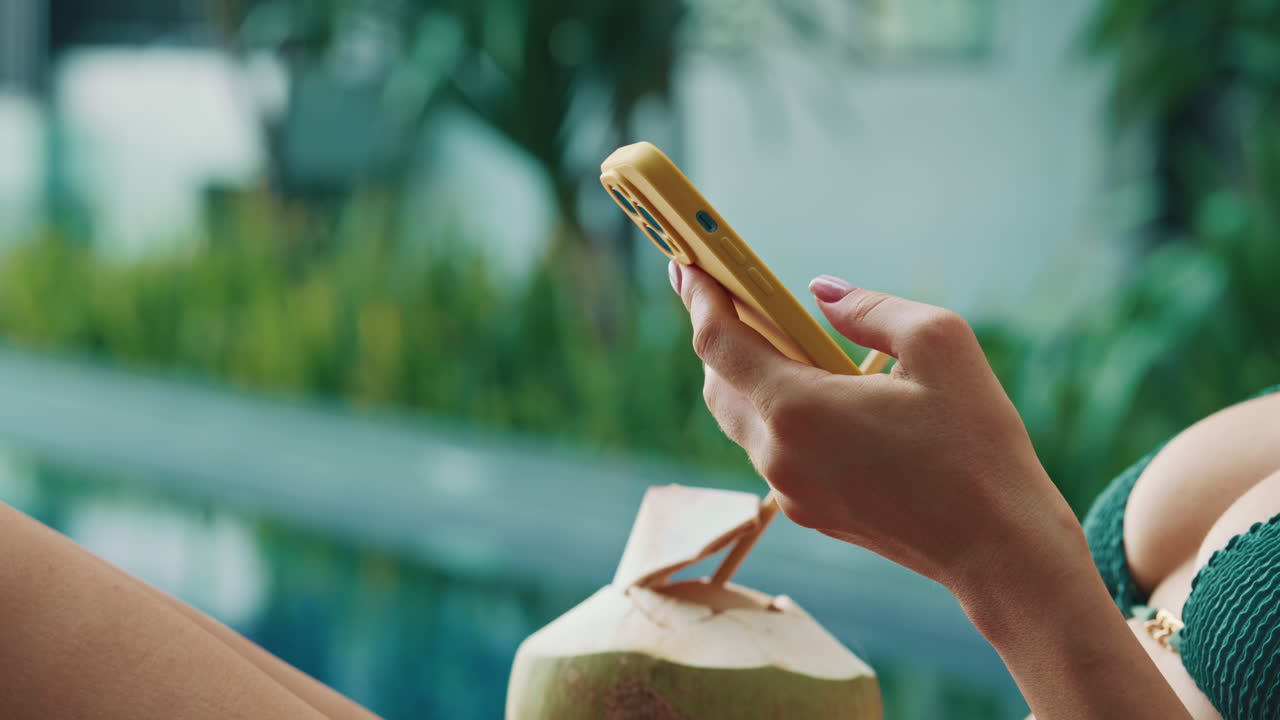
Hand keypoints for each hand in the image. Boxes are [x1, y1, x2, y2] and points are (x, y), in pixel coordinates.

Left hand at [670, 262, 1081, 593]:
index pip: (717, 344)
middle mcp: (778, 455)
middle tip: (732, 294)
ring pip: (741, 420)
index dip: (699, 298)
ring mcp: (789, 491)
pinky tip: (814, 391)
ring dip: (746, 375)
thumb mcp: (939, 344)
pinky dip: (775, 412)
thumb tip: (821, 291)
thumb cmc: (976, 444)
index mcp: (797, 409)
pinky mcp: (809, 512)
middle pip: (718, 384)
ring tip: (775, 337)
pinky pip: (772, 451)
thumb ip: (868, 307)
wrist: (997, 546)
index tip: (687, 265)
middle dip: (718, 334)